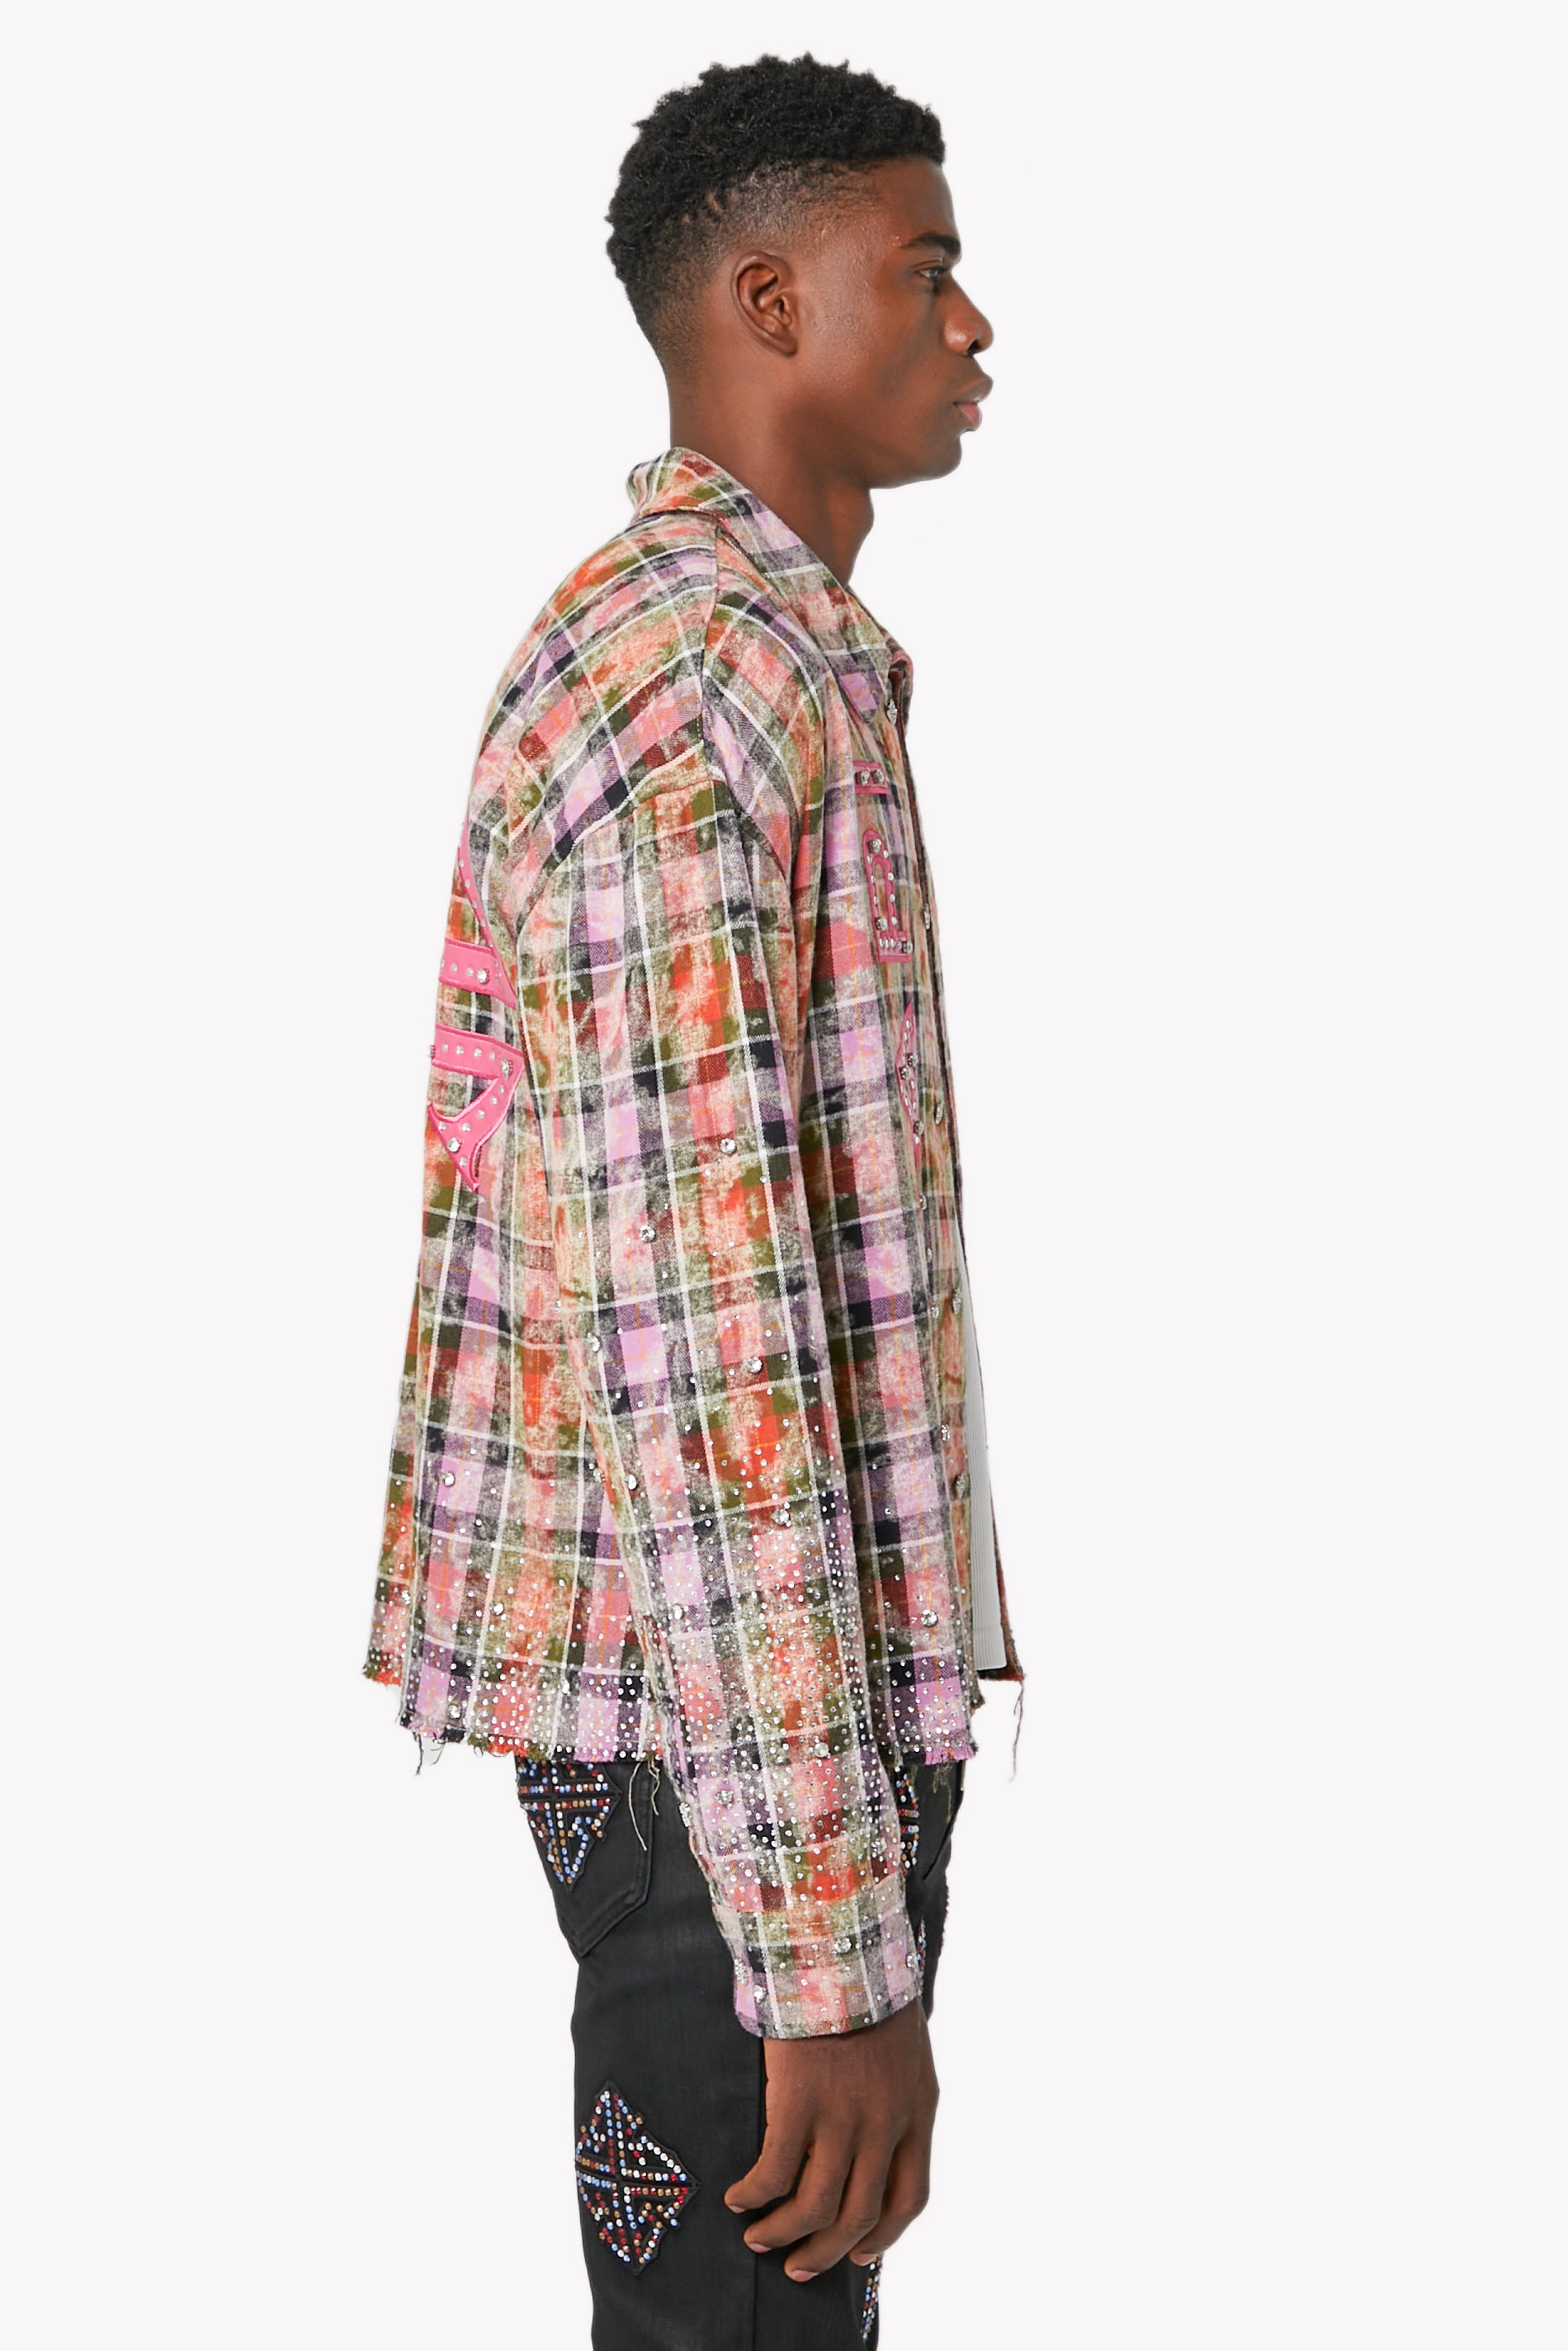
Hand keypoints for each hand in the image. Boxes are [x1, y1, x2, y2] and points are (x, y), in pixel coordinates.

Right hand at [724, 1996, 937, 2279]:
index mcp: (916, 2111)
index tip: (861, 2254)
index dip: (884, 2236)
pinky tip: (738, 2196)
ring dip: (784, 2233)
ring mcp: (842, 2117)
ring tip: (758, 2238)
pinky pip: (775, 2171)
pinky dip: (755, 2193)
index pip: (909, 2197)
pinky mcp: (798, 2102)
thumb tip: (872, 2138)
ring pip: (816, 2207)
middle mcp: (884, 2125)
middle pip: (860, 2215)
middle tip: (800, 2267)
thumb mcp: (905, 2051)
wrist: (841, 1947)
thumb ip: (895, 2099)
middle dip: (827, 2251)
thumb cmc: (868, 1988)